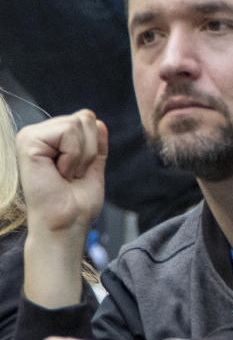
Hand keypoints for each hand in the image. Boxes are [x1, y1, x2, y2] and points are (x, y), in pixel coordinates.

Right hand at [16, 110, 106, 238]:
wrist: (67, 222)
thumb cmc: (76, 202)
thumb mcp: (92, 166)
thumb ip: (94, 143)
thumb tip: (98, 121)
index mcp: (51, 139)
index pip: (87, 118)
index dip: (94, 147)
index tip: (78, 171)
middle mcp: (37, 133)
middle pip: (85, 117)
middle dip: (89, 150)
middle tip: (72, 174)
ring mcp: (29, 136)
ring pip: (78, 123)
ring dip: (81, 155)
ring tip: (65, 174)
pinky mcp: (27, 141)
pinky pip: (68, 132)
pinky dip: (72, 156)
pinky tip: (58, 172)